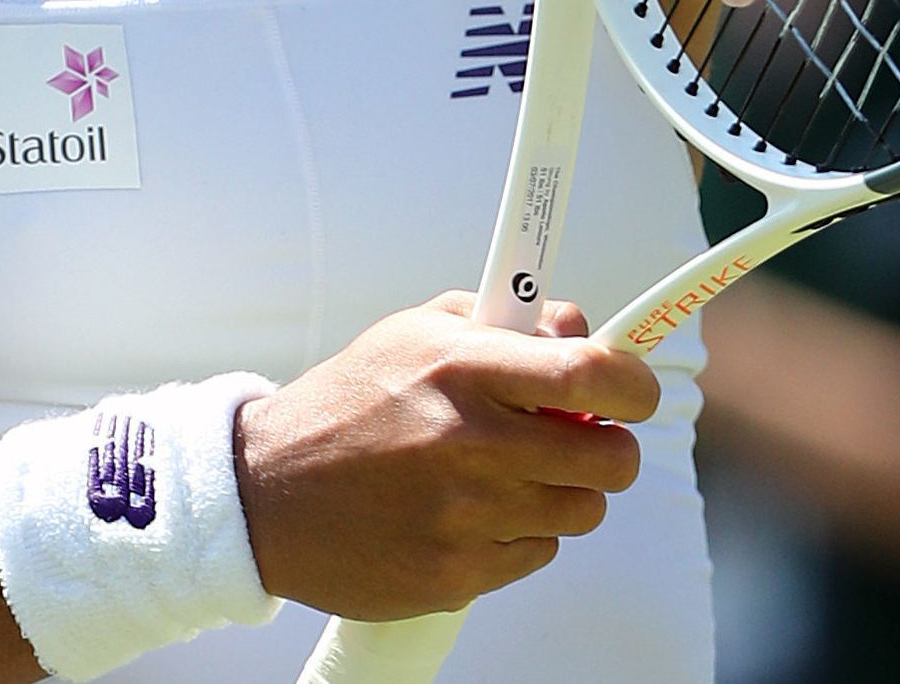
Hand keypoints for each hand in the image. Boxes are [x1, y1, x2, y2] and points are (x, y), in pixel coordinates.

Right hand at [235, 291, 660, 620]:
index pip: (593, 376)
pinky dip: (517, 534)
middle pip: (609, 460)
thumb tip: (579, 330)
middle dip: (605, 447)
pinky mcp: (454, 576)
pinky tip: (471, 513)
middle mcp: (471, 443)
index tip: (632, 392)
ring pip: (582, 512)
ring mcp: (465, 517)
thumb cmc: (350, 404)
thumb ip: (506, 322)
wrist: (265, 493)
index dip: (633, 385)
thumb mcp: (417, 331)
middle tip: (575, 440)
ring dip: (561, 492)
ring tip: (508, 476)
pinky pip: (536, 554)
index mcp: (464, 369)